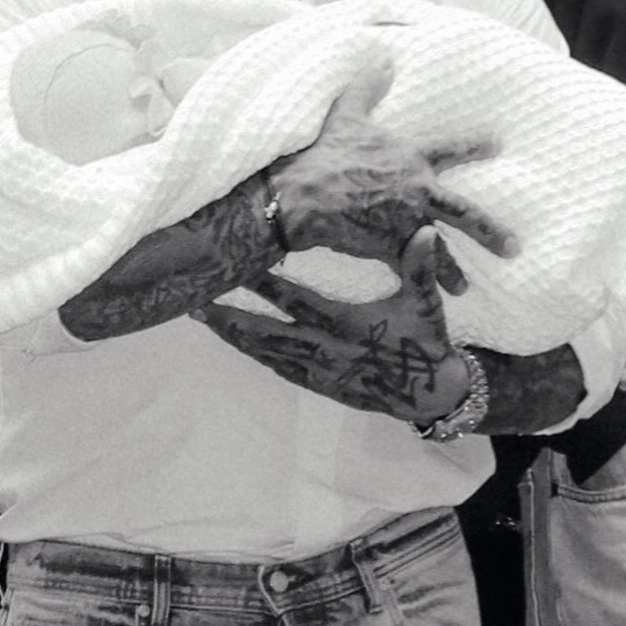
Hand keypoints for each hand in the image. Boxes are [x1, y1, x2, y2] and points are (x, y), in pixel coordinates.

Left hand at [191, 226, 470, 422]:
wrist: (429, 394)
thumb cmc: (426, 341)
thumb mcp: (427, 303)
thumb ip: (422, 267)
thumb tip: (427, 231)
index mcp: (347, 325)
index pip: (299, 302)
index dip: (268, 286)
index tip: (240, 267)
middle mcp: (326, 350)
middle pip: (267, 333)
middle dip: (231, 317)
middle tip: (195, 302)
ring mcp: (318, 370)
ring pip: (266, 352)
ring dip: (233, 335)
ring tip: (201, 317)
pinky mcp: (318, 384)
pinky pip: (277, 366)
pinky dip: (252, 352)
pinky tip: (233, 340)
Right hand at [269, 60, 516, 294]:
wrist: (302, 196)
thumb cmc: (323, 155)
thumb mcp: (346, 115)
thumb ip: (367, 87)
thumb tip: (379, 56)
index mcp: (410, 158)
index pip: (451, 148)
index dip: (476, 144)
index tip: (498, 142)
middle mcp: (416, 190)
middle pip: (463, 211)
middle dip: (489, 229)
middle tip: (513, 246)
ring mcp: (405, 221)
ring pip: (439, 249)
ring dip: (453, 270)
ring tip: (465, 287)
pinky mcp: (388, 246)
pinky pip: (410, 269)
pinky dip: (418, 283)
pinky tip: (427, 298)